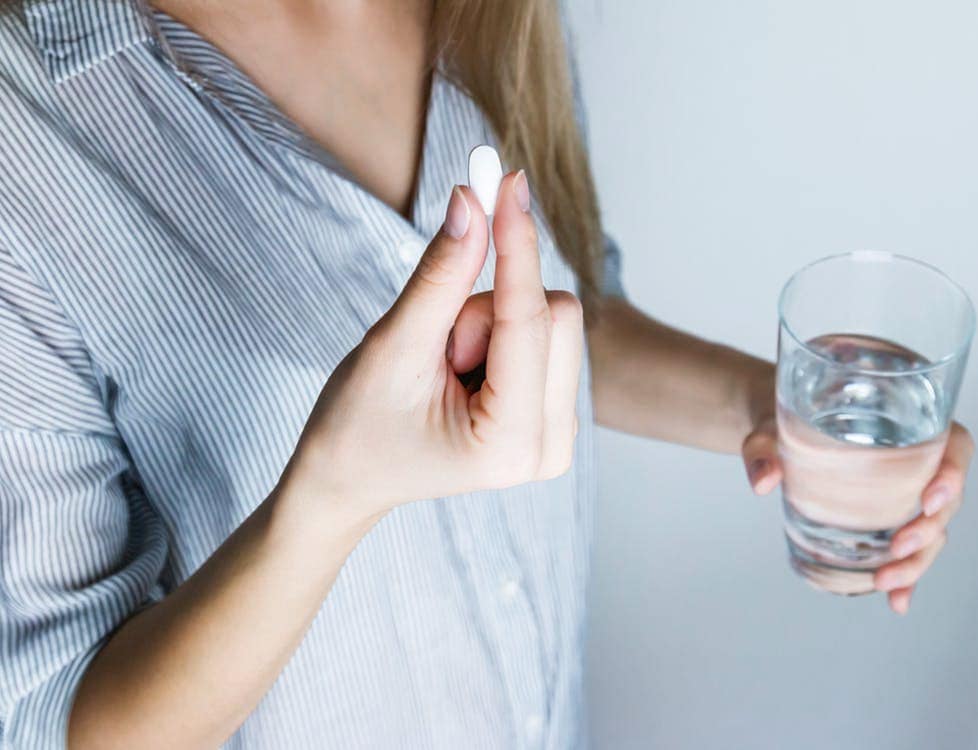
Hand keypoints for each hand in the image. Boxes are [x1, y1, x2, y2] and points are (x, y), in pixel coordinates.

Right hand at [283, 172, 583, 535]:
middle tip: (438, 347)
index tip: (508, 180)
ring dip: (491, 323)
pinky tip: (466, 372)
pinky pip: (546, 335)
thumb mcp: (393, 347)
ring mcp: (560, 434)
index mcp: (511, 444)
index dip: (516, 243)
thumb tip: (472, 199)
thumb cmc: (357, 426)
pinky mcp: (556, 414)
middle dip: (488, 309)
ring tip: (446, 367)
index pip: (528, 319)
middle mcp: (552, 447)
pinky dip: (502, 335)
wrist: (350, 478)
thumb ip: (439, 275)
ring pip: (553, 320)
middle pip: (557, 314)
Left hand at [742, 418, 974, 614]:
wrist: (776, 436)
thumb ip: (763, 449)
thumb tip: (763, 481)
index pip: (954, 446)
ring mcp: (905, 494)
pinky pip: (909, 550)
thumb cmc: (782, 419)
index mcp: (907, 424)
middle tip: (898, 548)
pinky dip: (907, 577)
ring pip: (932, 531)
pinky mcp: (889, 519)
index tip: (930, 499)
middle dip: (928, 530)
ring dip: (917, 561)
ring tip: (886, 582)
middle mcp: (916, 461)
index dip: (954, 474)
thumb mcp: (769, 428)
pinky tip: (897, 600)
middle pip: (946, 500)